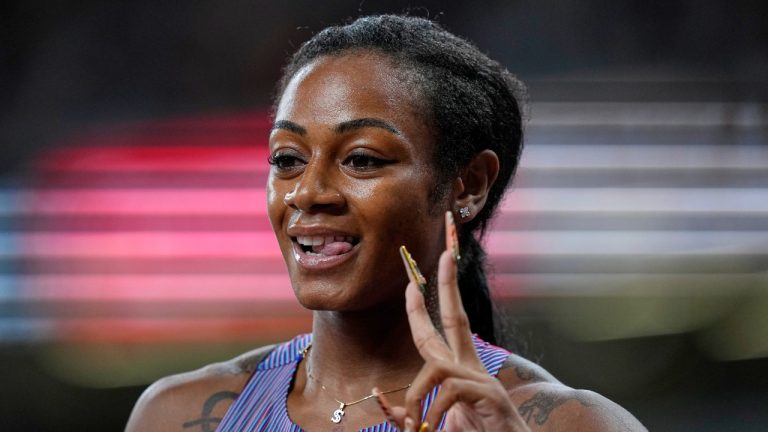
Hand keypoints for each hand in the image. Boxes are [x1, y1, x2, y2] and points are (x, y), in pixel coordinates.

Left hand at [381, 211, 530, 431]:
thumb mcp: (434, 423)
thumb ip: (412, 411)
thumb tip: (383, 399)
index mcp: (461, 371)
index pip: (442, 331)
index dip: (425, 307)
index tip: (412, 283)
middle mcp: (473, 369)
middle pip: (458, 319)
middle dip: (449, 286)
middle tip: (445, 254)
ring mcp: (484, 381)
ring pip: (438, 366)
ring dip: (417, 396)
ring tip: (413, 427)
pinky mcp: (490, 397)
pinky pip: (451, 389)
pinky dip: (433, 411)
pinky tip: (430, 429)